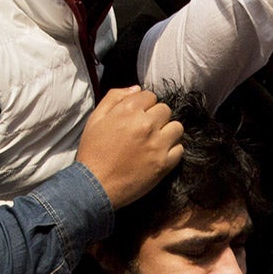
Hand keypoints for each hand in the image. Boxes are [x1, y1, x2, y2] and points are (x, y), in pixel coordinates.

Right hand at [76, 87, 183, 207]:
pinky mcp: (164, 164)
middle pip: (165, 110)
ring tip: (155, 141)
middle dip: (156, 117)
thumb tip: (137, 88)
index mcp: (129, 110)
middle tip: (145, 130)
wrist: (95, 185)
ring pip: (177, 127)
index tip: (137, 117)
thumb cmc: (93, 151)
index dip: (144, 105)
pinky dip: (172, 150)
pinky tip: (158, 154)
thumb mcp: (96, 118)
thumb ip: (115, 97)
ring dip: (168, 131)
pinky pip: (180, 149)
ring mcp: (157, 144)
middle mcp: (146, 124)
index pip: (150, 96)